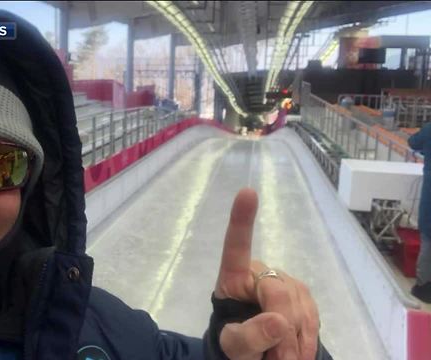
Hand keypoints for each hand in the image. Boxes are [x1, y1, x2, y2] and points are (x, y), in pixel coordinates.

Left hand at [215, 188, 319, 359]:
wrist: (257, 355)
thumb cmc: (235, 344)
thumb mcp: (234, 347)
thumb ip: (250, 336)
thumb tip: (279, 321)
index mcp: (234, 276)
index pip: (236, 246)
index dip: (241, 220)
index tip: (247, 192)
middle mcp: (260, 272)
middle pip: (278, 292)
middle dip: (281, 329)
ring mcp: (284, 283)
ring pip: (299, 306)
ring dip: (296, 339)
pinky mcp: (303, 296)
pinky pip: (312, 316)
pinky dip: (308, 338)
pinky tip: (299, 352)